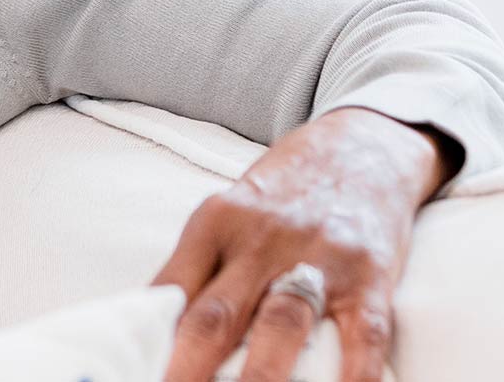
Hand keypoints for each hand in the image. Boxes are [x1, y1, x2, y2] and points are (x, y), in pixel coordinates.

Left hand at [147, 106, 454, 381]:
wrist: (362, 145)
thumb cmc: (283, 195)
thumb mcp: (228, 215)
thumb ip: (196, 271)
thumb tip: (152, 333)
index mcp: (216, 223)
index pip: (171, 290)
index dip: (149, 339)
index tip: (133, 370)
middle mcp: (262, 239)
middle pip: (217, 313)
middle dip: (190, 366)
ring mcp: (318, 258)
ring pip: (281, 324)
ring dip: (258, 377)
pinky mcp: (369, 276)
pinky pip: (362, 336)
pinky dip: (353, 376)